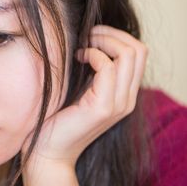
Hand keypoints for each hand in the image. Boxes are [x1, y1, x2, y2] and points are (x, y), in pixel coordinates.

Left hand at [21, 25, 147, 169]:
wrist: (47, 151)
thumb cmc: (56, 117)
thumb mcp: (79, 89)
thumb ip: (91, 71)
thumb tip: (88, 40)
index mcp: (124, 94)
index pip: (139, 53)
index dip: (117, 36)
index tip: (91, 37)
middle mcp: (127, 99)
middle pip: (139, 50)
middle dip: (112, 34)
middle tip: (87, 36)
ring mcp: (118, 104)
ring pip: (129, 54)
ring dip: (103, 41)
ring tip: (82, 47)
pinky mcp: (103, 107)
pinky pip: (109, 68)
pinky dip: (93, 55)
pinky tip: (77, 58)